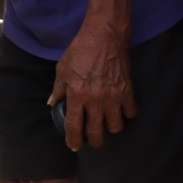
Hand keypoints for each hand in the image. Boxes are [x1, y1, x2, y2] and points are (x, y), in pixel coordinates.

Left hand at [49, 15, 135, 150]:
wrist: (104, 36)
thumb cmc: (80, 50)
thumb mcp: (62, 68)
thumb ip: (58, 88)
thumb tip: (53, 103)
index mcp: (77, 94)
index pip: (74, 125)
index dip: (73, 139)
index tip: (73, 145)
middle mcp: (96, 99)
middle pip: (97, 132)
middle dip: (93, 140)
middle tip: (90, 139)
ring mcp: (114, 97)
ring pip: (116, 127)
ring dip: (109, 127)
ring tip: (104, 123)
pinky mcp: (128, 92)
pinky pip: (130, 113)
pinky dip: (125, 115)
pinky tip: (119, 110)